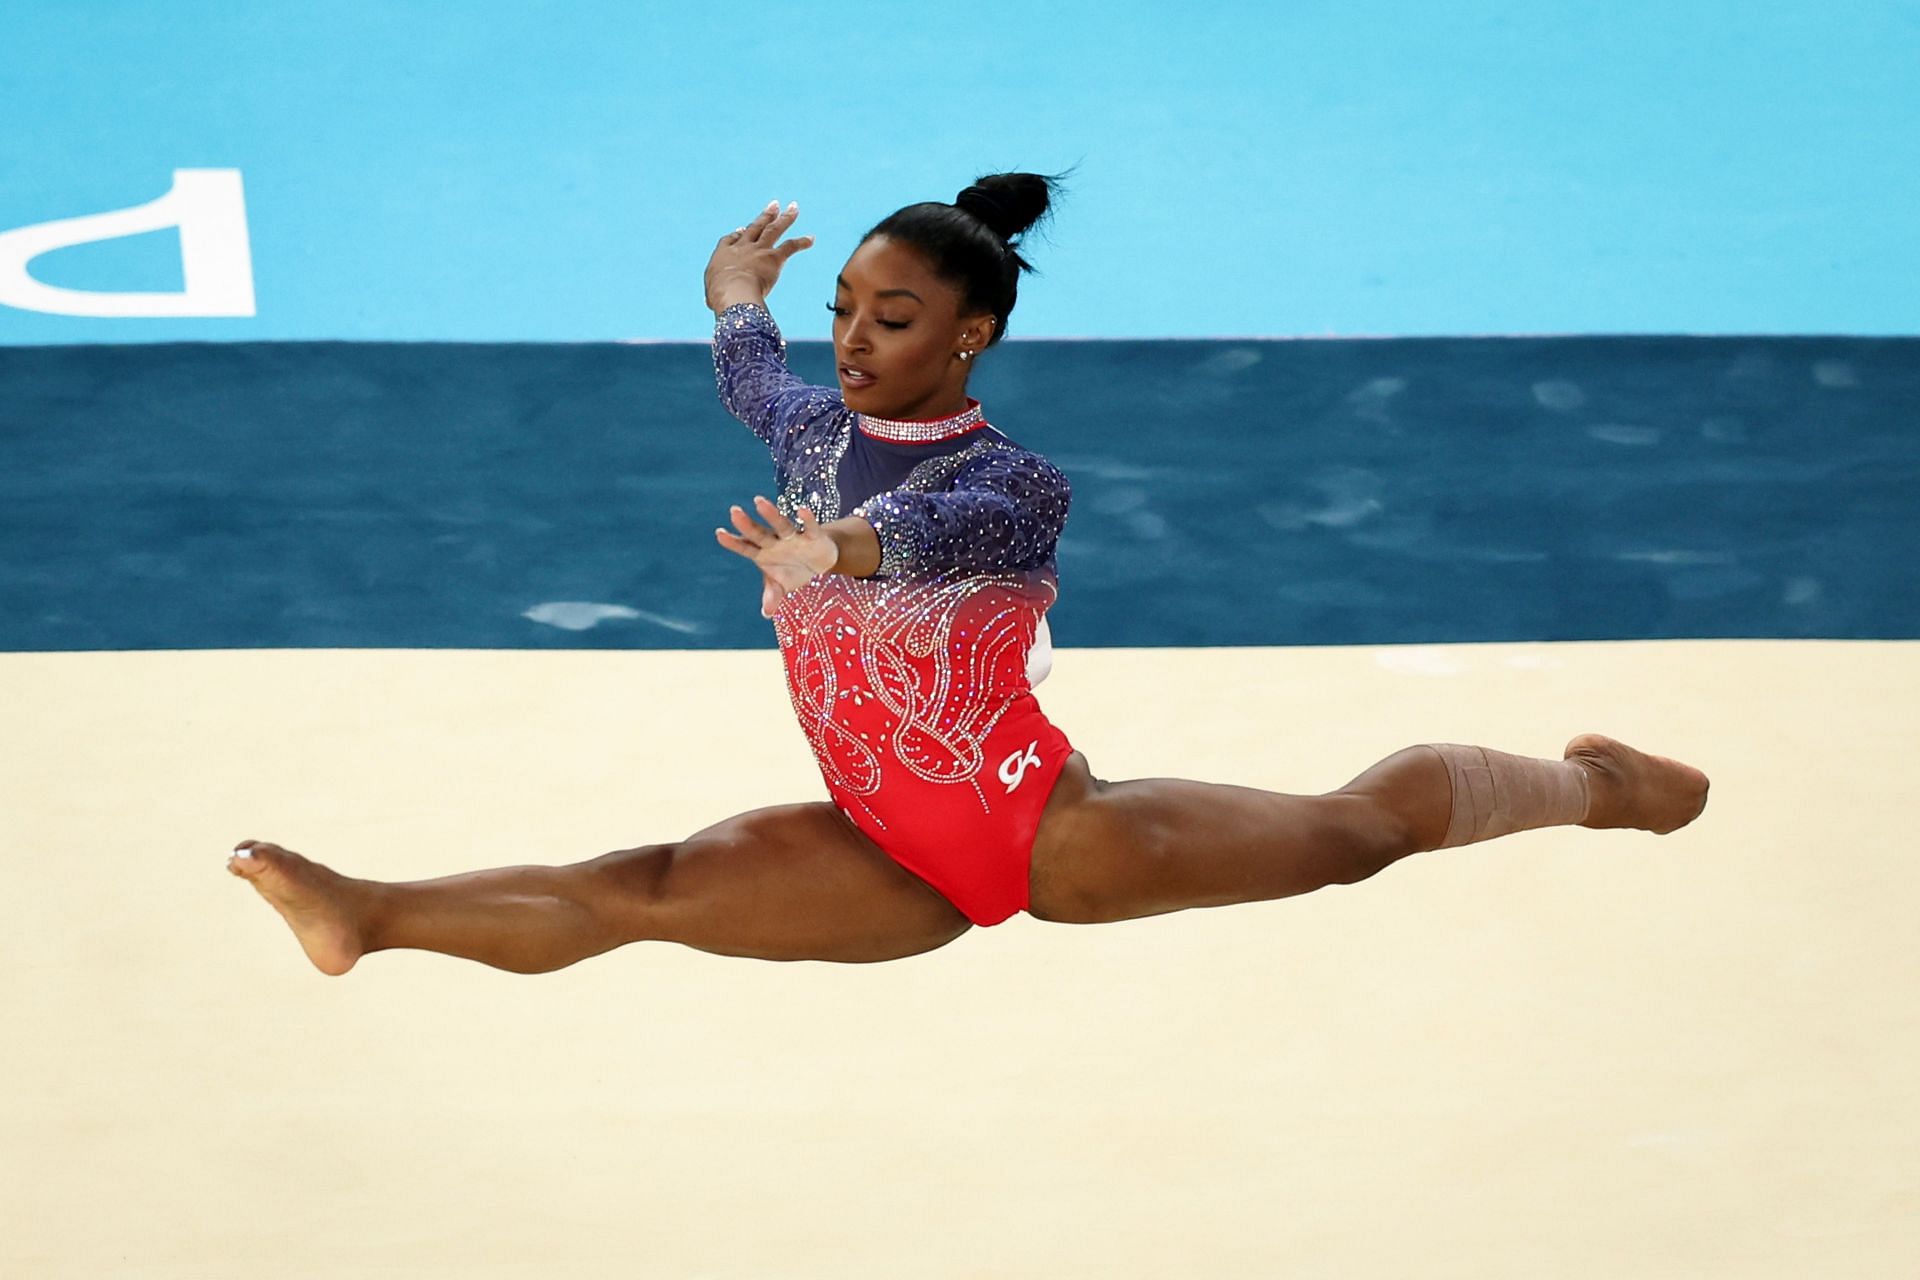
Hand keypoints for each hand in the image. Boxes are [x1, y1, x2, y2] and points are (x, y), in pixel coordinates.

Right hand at [705, 201, 813, 310]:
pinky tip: (811, 238)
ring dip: (785, 217)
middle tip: (774, 205)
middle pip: (755, 227)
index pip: (730, 240)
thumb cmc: (720, 296)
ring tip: (794, 207)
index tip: (742, 229)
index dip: (737, 234)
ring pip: (773, 229)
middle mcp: (742, 247)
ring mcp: (758, 250)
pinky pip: (790, 246)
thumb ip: (714, 293)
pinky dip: (802, 242)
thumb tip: (712, 299)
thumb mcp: (712, 293)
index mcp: (723, 254)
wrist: (734, 291)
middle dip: (765, 216)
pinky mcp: (773, 257)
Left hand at [715, 496, 837, 616]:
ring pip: (781, 525)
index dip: (733, 542)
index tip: (719, 533)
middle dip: (747, 525)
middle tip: (733, 511)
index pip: (746, 547)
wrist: (819, 562)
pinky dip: (807, 519)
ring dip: (771, 514)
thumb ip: (772, 596)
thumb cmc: (793, 571)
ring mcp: (794, 537)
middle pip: (759, 534)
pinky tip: (801, 510)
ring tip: (758, 501)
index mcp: (763, 553)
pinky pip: (810, 526)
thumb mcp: (782, 586)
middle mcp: (775, 542)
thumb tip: (766, 613)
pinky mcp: (814, 536)